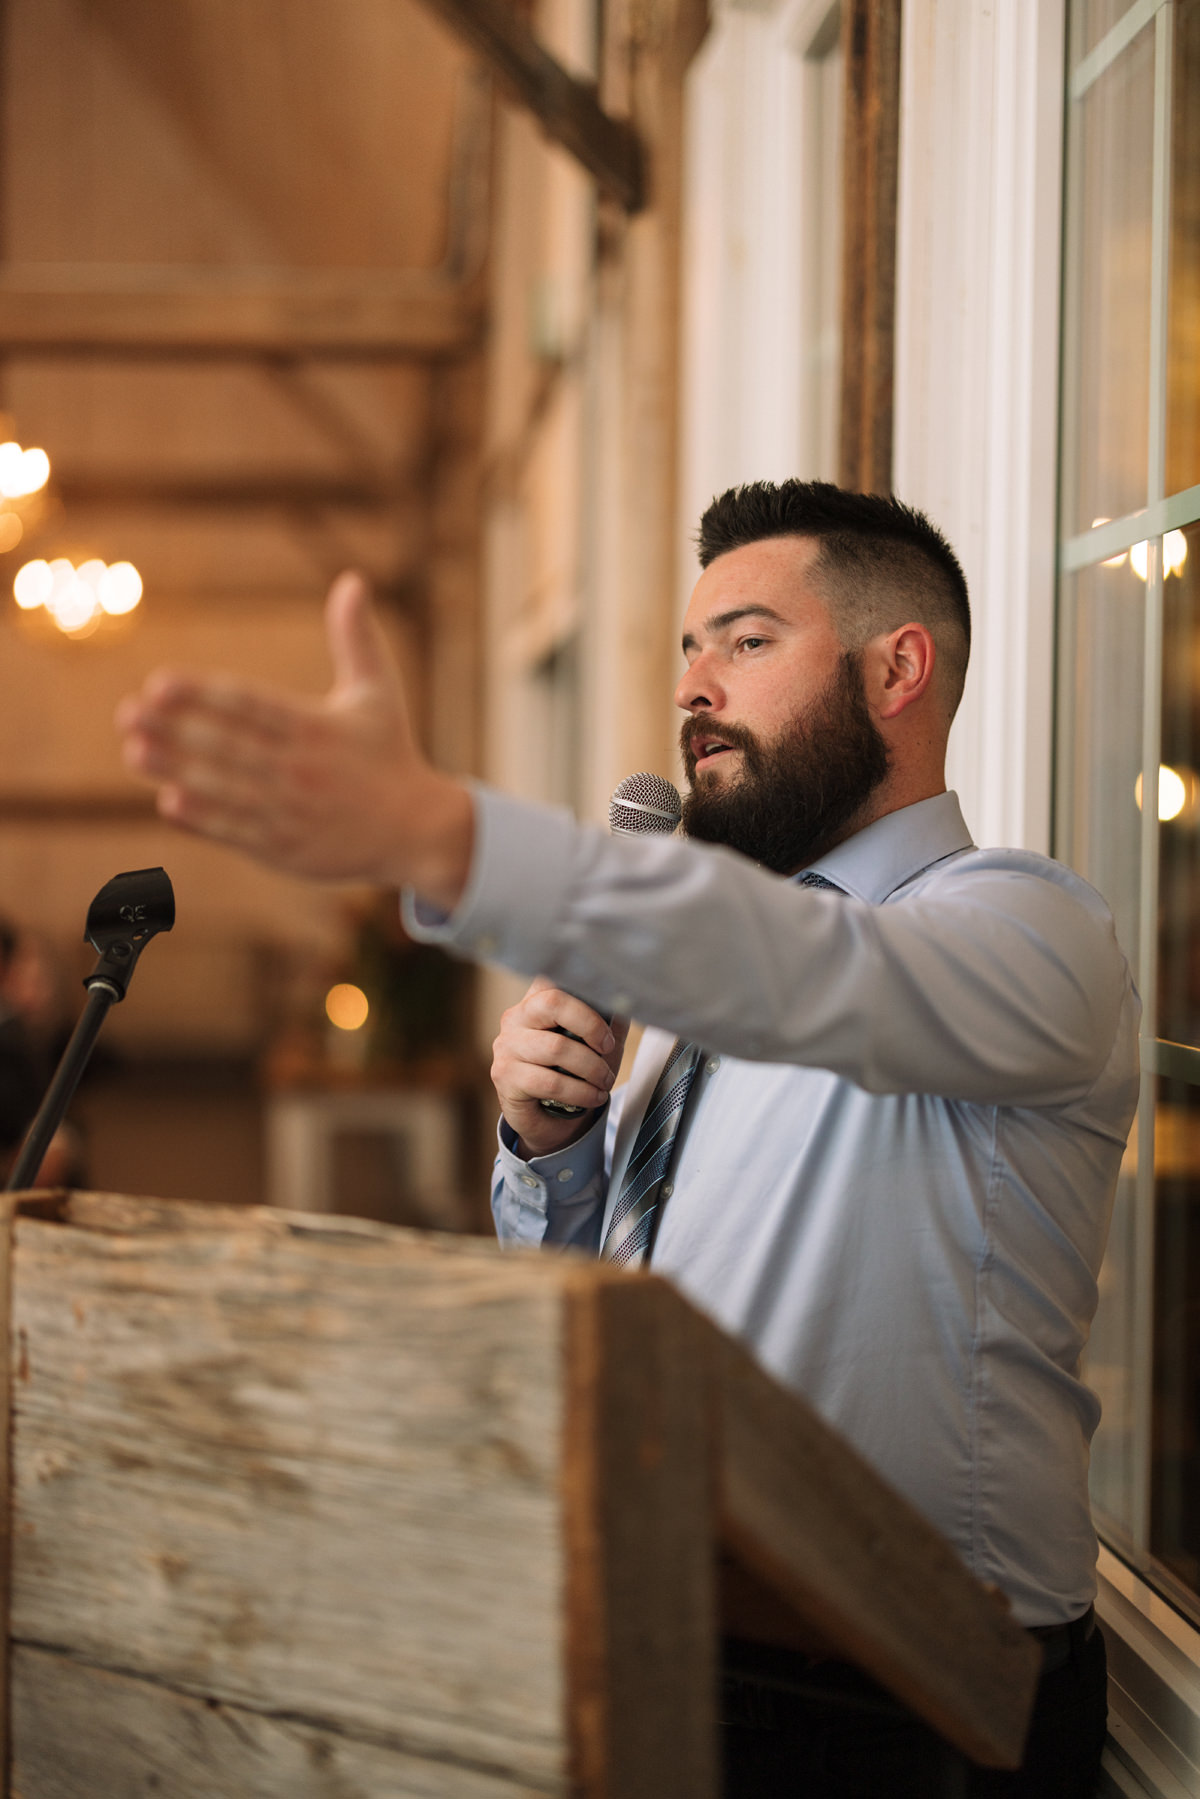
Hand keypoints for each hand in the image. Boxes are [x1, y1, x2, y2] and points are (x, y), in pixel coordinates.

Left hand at [115, 572, 472, 905]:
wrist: (415, 830)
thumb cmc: (389, 754)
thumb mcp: (378, 692)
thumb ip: (356, 639)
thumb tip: (352, 581)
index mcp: (318, 727)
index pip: (252, 705)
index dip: (204, 694)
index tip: (160, 682)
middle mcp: (301, 768)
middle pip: (229, 745)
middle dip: (175, 728)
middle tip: (128, 711)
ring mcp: (291, 810)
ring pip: (225, 788)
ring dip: (177, 769)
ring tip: (135, 749)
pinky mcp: (286, 846)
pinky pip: (238, 831)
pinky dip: (203, 818)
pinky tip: (168, 801)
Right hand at [492, 976, 628, 1157]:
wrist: (547, 1118)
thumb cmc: (572, 1073)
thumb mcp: (597, 1043)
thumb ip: (611, 1019)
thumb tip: (628, 1001)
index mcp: (536, 1001)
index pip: (553, 977)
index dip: (585, 990)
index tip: (608, 1014)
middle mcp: (516, 1018)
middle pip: (553, 1003)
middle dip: (591, 1026)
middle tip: (608, 1048)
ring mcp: (507, 1047)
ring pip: (555, 1047)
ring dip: (591, 1068)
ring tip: (605, 1081)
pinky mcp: (505, 1077)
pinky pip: (550, 1082)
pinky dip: (580, 1092)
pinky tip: (593, 1096)